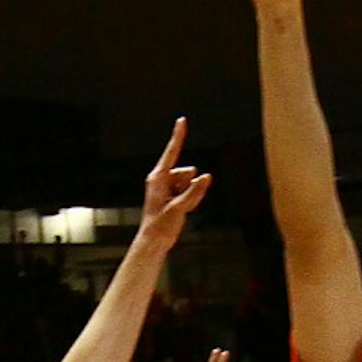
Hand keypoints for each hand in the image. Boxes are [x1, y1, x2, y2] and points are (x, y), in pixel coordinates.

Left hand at [134, 118, 211, 251]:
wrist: (154, 241)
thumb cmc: (161, 225)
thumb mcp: (180, 208)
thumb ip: (194, 191)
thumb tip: (207, 176)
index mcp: (158, 177)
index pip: (171, 152)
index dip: (178, 136)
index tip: (182, 120)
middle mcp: (161, 179)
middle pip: (187, 173)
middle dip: (190, 186)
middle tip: (179, 205)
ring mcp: (167, 187)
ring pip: (190, 183)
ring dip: (190, 196)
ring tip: (179, 210)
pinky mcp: (172, 194)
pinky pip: (190, 191)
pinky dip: (190, 200)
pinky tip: (181, 211)